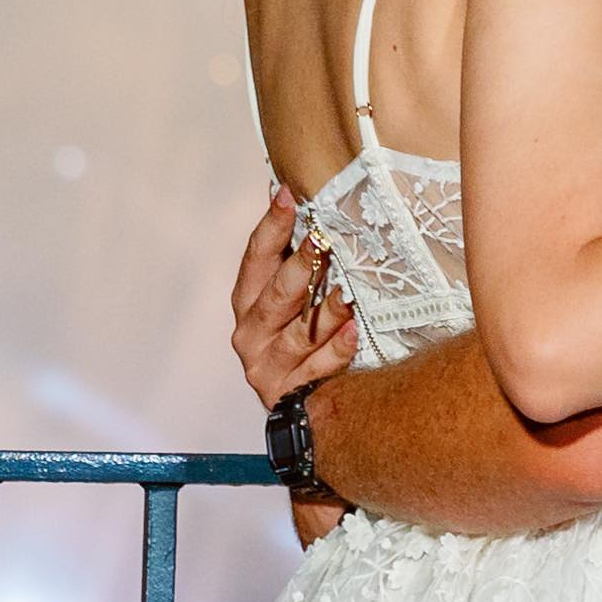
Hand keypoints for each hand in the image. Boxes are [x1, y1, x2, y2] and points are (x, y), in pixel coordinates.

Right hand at [230, 189, 358, 407]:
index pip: (257, 257)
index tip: (288, 194)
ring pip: (298, 335)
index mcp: (248, 300)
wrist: (297, 408)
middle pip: (276, 295)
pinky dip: (335, 352)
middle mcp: (250, 332)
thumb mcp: (290, 296)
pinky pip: (316, 370)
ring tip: (347, 294)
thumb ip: (291, 256)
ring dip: (324, 312)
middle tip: (323, 239)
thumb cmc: (298, 336)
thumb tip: (295, 194)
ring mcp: (266, 366)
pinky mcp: (287, 395)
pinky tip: (353, 334)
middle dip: (300, 266)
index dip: (272, 225)